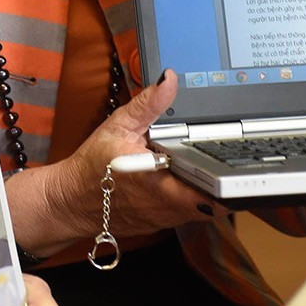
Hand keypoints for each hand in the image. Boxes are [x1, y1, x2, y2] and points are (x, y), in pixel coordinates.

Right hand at [25, 70, 220, 249]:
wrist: (70, 200)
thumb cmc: (92, 166)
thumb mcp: (119, 125)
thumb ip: (149, 104)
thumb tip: (168, 80)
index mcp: (159, 180)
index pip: (209, 188)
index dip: (227, 177)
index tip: (234, 161)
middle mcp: (166, 205)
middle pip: (214, 201)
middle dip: (221, 182)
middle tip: (223, 159)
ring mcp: (165, 219)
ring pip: (203, 210)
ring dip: (208, 191)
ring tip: (206, 167)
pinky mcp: (161, 224)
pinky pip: (187, 214)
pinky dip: (192, 199)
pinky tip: (185, 181)